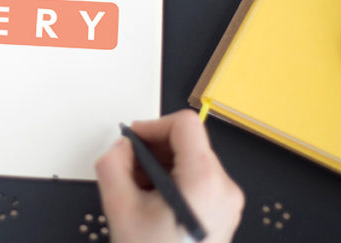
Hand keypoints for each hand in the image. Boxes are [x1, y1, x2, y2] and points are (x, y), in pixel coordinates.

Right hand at [95, 110, 243, 242]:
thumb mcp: (119, 208)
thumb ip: (113, 164)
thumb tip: (120, 148)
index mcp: (204, 180)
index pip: (184, 125)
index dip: (152, 126)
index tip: (133, 139)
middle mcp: (224, 187)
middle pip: (189, 143)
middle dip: (153, 150)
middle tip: (128, 169)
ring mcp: (228, 202)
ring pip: (193, 163)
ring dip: (161, 167)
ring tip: (138, 191)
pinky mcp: (224, 215)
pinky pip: (199, 182)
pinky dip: (174, 183)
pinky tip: (153, 204)